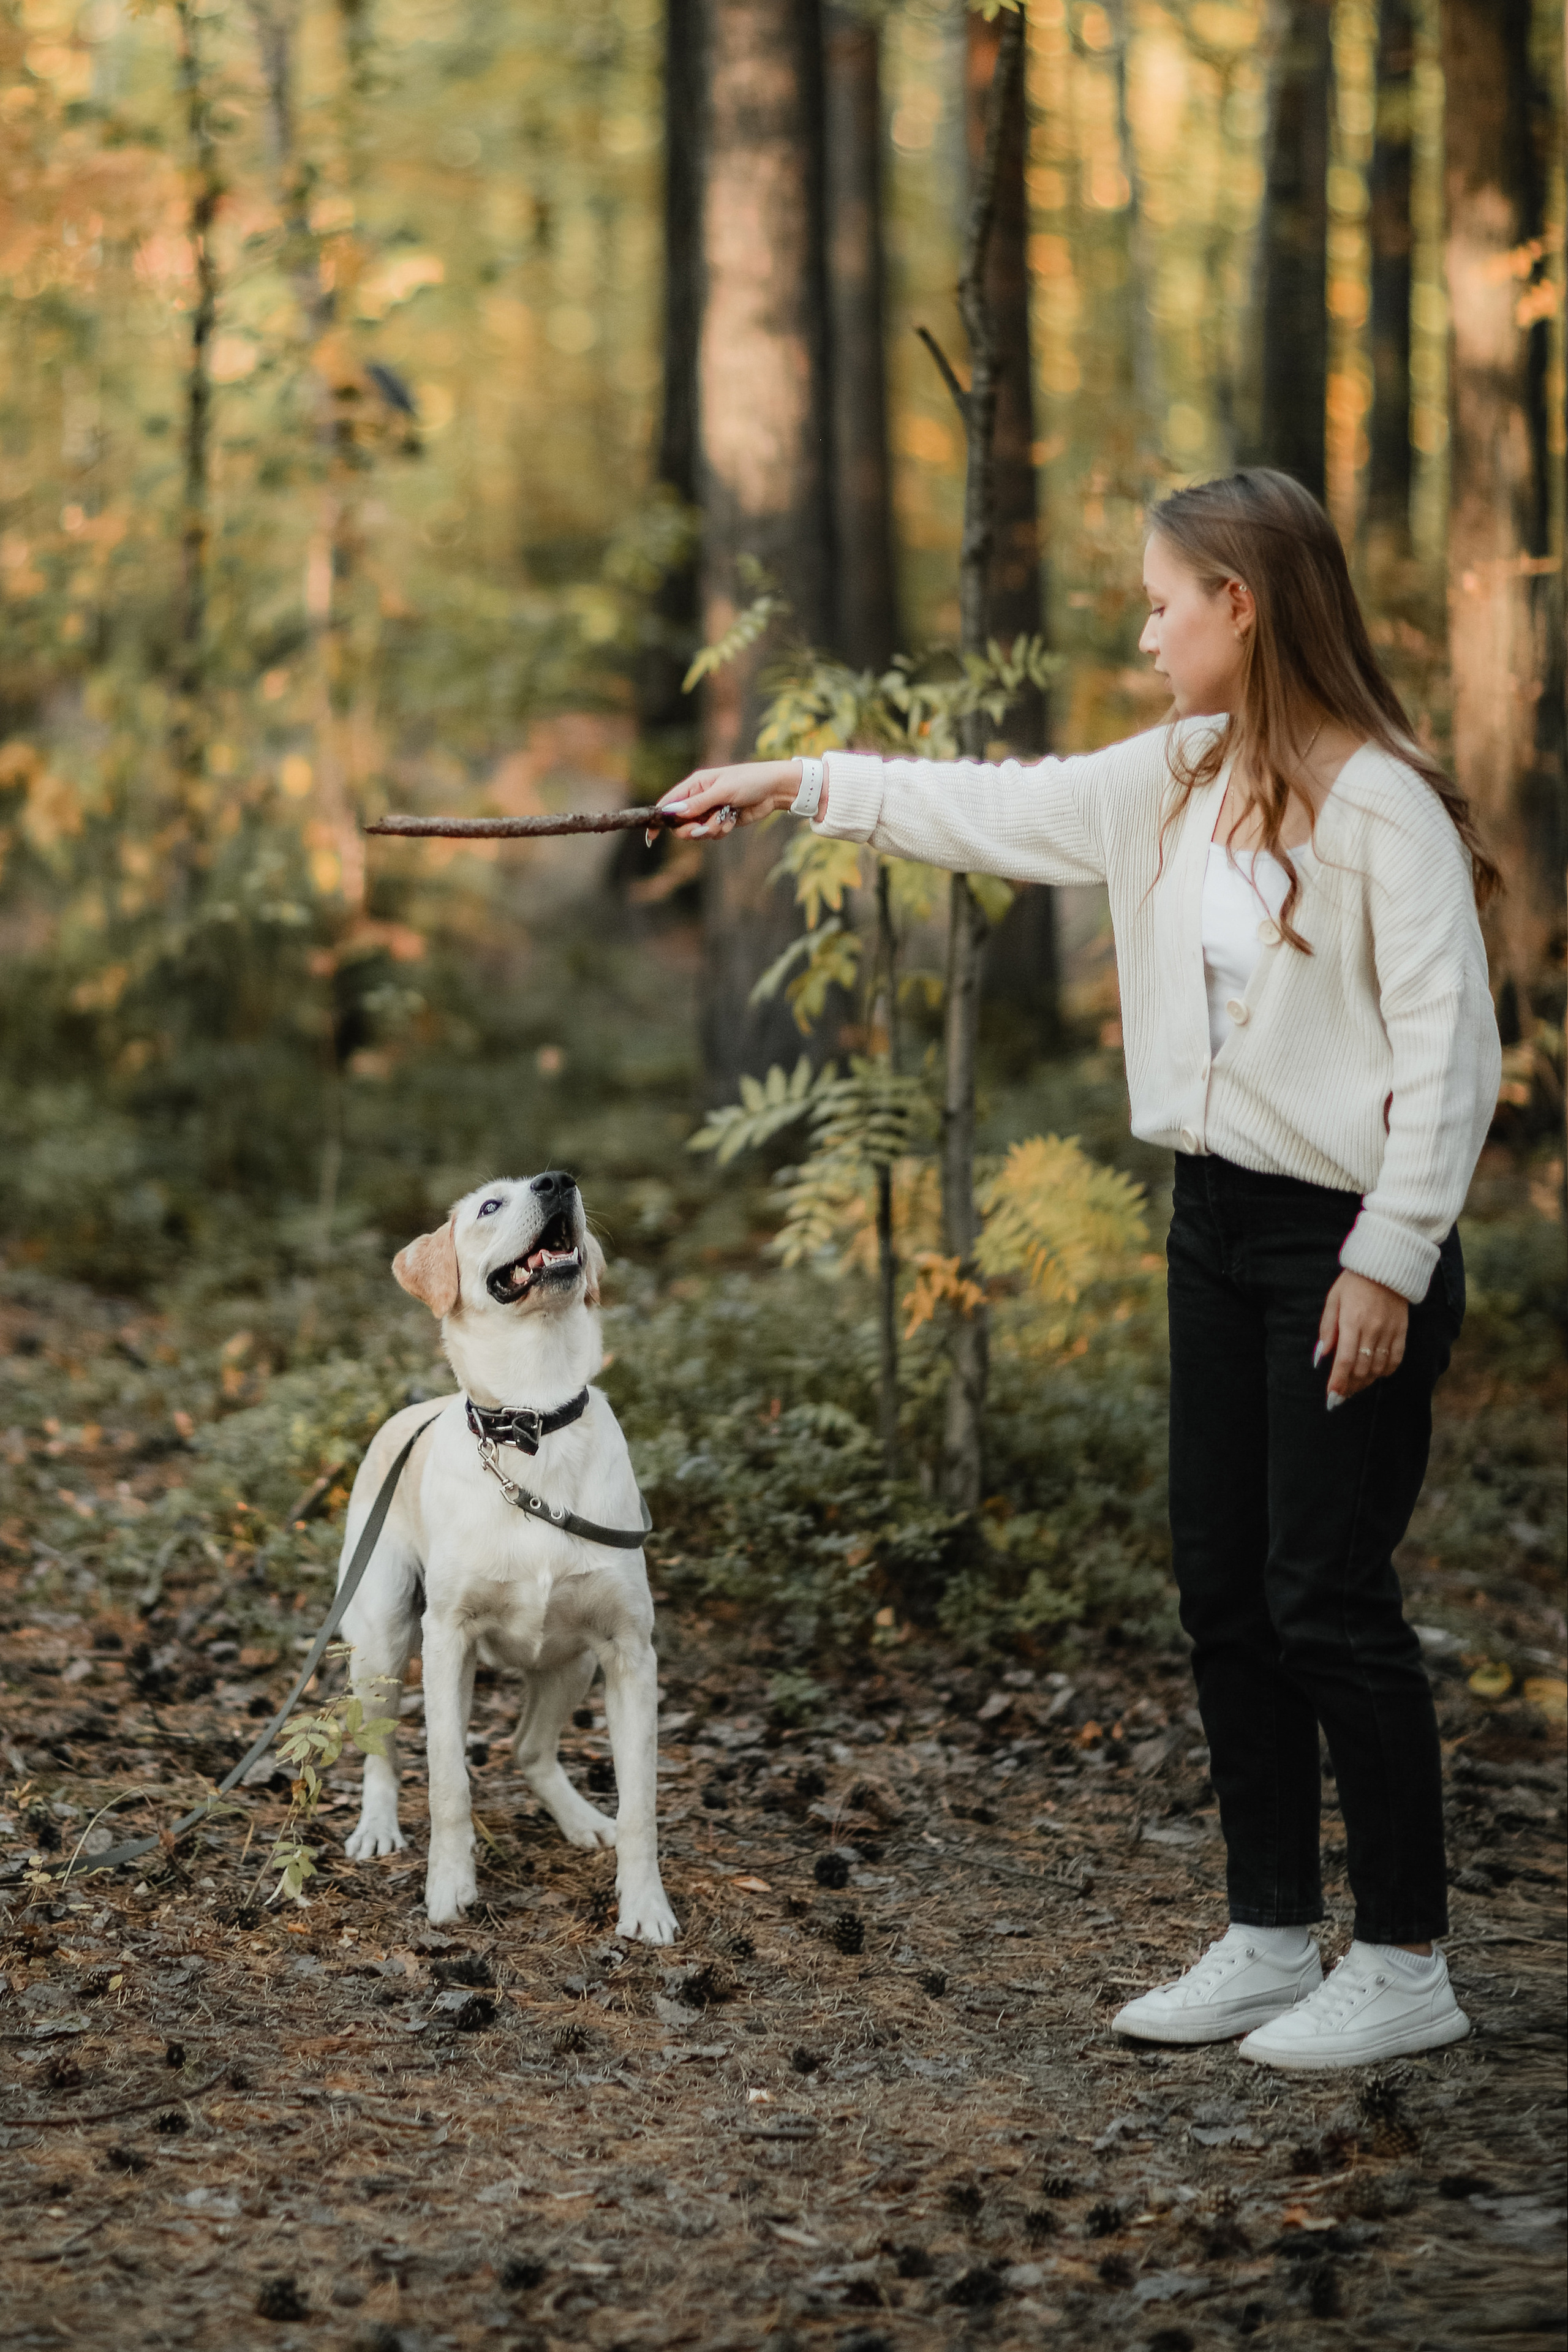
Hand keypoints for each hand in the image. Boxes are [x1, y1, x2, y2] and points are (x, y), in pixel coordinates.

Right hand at [653, 760, 801, 841]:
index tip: (652, 835)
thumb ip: (699, 803)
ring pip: (697, 831)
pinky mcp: (722, 820)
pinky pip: (713, 834)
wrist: (774, 789)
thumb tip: (674, 812)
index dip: (659, 819)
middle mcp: (699, 798)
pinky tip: (733, 819)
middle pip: (681, 823)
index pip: (669, 803)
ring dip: (711, 829)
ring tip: (725, 818)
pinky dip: (722, 830)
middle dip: (691, 830)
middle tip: (702, 829)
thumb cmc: (749, 781)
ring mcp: (710, 811)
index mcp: (695, 785)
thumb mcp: (723, 790)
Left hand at [1316, 1270, 1407, 1408]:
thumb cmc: (1353, 1283)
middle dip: (1349, 1386)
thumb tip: (1320, 1356)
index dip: (1338, 1381)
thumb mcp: (1333, 1301)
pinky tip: (1376, 1375)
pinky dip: (1386, 1371)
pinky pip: (1396, 1359)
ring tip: (1354, 1387)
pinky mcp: (1401, 1331)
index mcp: (1351, 1322)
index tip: (1332, 1397)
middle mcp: (1372, 1329)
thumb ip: (1327, 1329)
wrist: (1386, 1267)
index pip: (1344, 1360)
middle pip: (1361, 1368)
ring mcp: (1389, 1331)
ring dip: (1365, 1382)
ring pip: (1378, 1367)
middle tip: (1340, 1395)